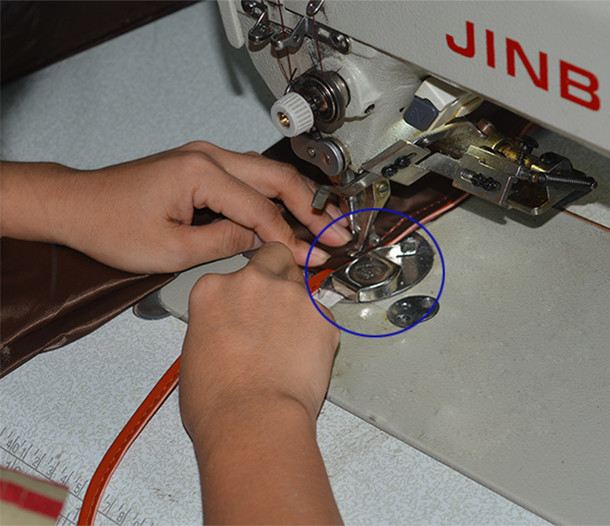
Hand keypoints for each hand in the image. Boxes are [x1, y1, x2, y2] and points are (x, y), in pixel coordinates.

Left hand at [0, 141, 350, 272]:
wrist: (75, 205)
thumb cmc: (110, 226)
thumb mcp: (171, 250)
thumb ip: (224, 243)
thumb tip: (264, 243)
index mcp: (201, 173)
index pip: (261, 210)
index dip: (292, 239)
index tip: (315, 260)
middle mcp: (208, 157)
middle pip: (278, 179)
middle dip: (313, 208)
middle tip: (339, 234)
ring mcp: (206, 158)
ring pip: (268, 175)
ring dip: (299, 200)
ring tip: (326, 225)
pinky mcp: (202, 167)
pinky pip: (250, 179)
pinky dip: (276, 198)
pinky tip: (293, 215)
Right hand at [179, 242, 338, 431]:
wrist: (254, 421)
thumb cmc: (218, 402)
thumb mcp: (194, 353)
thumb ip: (215, 325)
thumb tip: (227, 332)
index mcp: (213, 289)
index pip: (234, 273)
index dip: (243, 293)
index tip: (247, 309)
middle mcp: (252, 282)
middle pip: (274, 257)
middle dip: (277, 274)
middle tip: (276, 310)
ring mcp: (291, 295)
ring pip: (302, 287)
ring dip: (297, 308)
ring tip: (289, 346)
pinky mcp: (322, 315)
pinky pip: (323, 316)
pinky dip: (318, 332)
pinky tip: (305, 358)